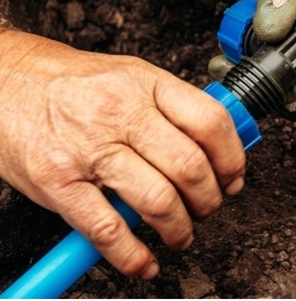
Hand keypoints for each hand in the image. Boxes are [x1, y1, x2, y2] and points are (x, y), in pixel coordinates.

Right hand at [0, 29, 244, 278]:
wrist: (9, 79)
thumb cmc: (74, 81)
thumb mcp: (131, 74)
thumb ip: (171, 105)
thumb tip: (214, 140)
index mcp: (147, 84)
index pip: (210, 122)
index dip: (232, 157)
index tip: (234, 176)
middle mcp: (122, 113)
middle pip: (190, 166)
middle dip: (210, 200)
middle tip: (209, 208)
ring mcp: (90, 148)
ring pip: (158, 201)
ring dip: (180, 229)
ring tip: (181, 233)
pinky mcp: (59, 182)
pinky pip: (108, 230)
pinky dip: (133, 256)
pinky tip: (144, 261)